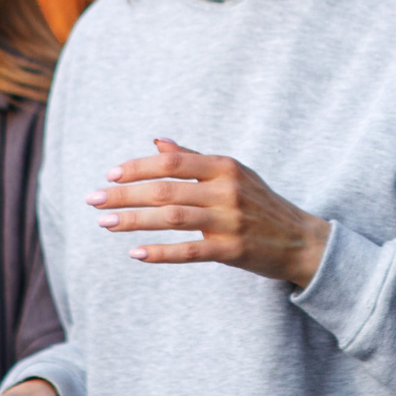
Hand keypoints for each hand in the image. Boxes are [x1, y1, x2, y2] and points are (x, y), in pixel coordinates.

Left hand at [88, 140, 331, 289]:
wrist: (301, 240)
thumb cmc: (260, 204)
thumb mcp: (233, 174)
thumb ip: (194, 159)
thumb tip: (157, 143)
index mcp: (225, 167)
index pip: (172, 162)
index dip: (137, 167)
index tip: (110, 175)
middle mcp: (227, 190)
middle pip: (165, 189)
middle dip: (125, 194)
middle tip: (94, 201)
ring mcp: (230, 221)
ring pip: (172, 218)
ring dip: (134, 220)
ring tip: (105, 223)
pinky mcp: (233, 250)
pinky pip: (190, 251)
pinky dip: (161, 252)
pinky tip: (136, 252)